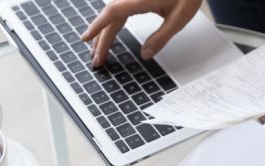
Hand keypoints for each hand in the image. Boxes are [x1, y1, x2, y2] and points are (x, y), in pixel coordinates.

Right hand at [81, 0, 201, 67]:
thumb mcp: (178, 19)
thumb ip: (161, 38)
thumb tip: (145, 55)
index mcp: (139, 0)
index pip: (111, 15)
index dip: (97, 28)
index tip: (86, 39)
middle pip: (110, 18)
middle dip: (101, 40)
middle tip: (96, 60)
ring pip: (113, 15)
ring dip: (104, 33)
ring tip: (98, 50)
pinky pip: (119, 10)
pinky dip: (112, 23)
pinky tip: (109, 32)